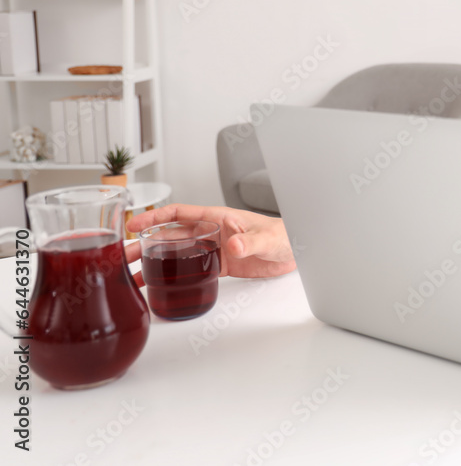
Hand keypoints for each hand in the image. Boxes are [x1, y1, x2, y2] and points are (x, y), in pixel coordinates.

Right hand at [124, 204, 295, 286]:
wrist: (298, 251)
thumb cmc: (285, 234)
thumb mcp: (266, 237)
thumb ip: (249, 242)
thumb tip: (232, 246)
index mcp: (217, 218)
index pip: (178, 214)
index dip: (154, 217)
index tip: (132, 224)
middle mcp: (211, 232)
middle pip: (171, 236)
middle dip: (146, 244)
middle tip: (124, 257)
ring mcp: (214, 249)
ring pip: (178, 254)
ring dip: (156, 262)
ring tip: (134, 276)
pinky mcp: (220, 266)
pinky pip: (193, 270)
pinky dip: (176, 277)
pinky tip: (162, 286)